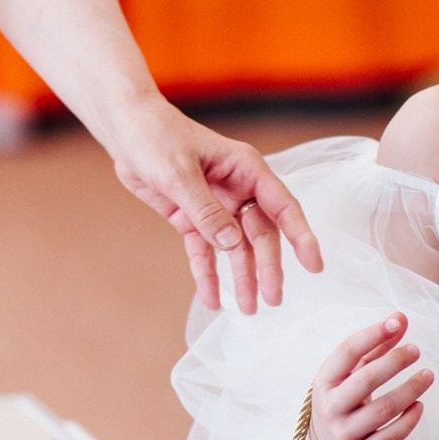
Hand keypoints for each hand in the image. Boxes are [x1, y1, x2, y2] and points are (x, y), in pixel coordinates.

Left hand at [108, 96, 322, 312]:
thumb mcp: (179, 172)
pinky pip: (204, 252)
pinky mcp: (193, 219)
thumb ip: (206, 210)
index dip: (300, 236)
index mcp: (246, 169)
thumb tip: (232, 245)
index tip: (313, 265)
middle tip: (273, 299)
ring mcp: (217, 206)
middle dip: (267, 267)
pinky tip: (212, 299)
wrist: (125, 130)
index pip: (283, 206)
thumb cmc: (156, 137)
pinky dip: (207, 275)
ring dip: (242, 277)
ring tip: (249, 309)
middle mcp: (238, 190)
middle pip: (260, 235)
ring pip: (236, 248)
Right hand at [309, 315, 433, 439]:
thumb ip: (375, 347)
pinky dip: (408, 421)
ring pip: (383, 409)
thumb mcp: (351, 374)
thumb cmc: (345, 400)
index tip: (398, 322)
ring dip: (410, 389)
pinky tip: (420, 406)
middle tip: (416, 350)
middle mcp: (330, 408)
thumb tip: (400, 318)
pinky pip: (390, 437)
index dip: (373, 334)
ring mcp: (343, 434)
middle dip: (395, 361)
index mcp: (324, 381)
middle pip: (366, 379)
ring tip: (428, 375)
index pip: (348, 352)